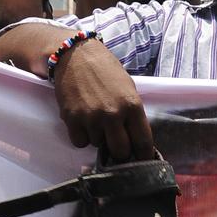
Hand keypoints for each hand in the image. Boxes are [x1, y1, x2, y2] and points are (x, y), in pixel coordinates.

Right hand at [53, 38, 154, 160]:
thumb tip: (136, 141)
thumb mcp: (128, 89)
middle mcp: (113, 114)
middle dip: (120, 151)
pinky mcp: (72, 118)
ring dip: (98, 138)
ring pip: (97, 146)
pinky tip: (83, 122)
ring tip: (95, 119)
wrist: (76, 56)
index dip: (144, 155)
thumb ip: (133, 115)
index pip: (143, 142)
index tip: (143, 161)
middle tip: (117, 143)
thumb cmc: (106, 72)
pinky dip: (81, 136)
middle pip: (121, 152)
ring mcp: (91, 117)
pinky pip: (79, 142)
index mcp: (132, 106)